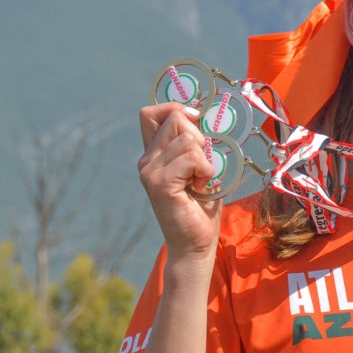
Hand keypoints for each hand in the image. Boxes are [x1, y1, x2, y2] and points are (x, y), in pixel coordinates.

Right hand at [137, 101, 223, 261]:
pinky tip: (200, 189)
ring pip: (188, 139)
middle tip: (201, 167)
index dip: (175, 108)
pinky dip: (206, 171)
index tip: (197, 124)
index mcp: (153, 154)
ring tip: (200, 182)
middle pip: (175, 118)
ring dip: (205, 160)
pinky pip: (193, 158)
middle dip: (198, 136)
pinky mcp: (160, 183)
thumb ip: (197, 143)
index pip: (151, 113)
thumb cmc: (201, 207)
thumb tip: (204, 114)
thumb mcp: (200, 168)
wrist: (195, 244)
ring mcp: (150, 171)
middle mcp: (146, 160)